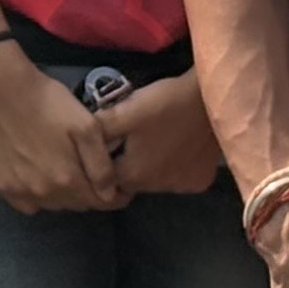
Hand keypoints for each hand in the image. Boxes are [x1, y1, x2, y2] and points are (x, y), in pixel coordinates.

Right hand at [0, 44, 125, 212]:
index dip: (116, 196)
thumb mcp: (87, 127)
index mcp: (67, 179)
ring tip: (64, 170)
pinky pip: (28, 205)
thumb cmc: (51, 103)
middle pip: (77, 205)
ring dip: (65, 195)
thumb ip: (101, 165)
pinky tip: (39, 178)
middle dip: (89, 192)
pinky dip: (38, 198)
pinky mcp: (3, 185)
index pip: (101, 203)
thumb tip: (110, 195)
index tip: (121, 187)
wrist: (6, 90)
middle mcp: (44, 193)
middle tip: (89, 170)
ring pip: (54, 205)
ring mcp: (21, 191)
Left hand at [104, 72, 223, 197]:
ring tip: (154, 139)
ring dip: (150, 166)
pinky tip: (176, 146)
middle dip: (126, 164)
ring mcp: (181, 187)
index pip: (107, 179)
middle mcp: (157, 188)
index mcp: (134, 175)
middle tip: (131, 138)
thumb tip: (77, 143)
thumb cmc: (164, 103)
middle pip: (131, 181)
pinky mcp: (200, 181)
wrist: (211, 99)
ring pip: (154, 181)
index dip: (104, 161)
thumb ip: (98, 130)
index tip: (108, 144)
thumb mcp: (125, 111)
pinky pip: (179, 178)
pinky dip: (174, 166)